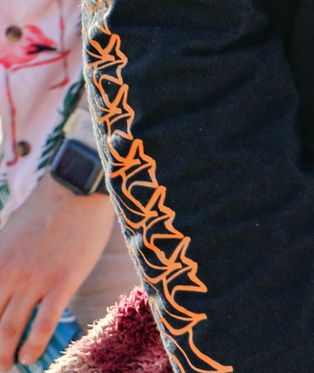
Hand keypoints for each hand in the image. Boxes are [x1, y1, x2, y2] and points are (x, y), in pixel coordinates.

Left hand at [0, 179, 114, 368]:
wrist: (78, 187)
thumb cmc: (47, 207)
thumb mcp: (10, 234)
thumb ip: (3, 260)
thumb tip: (2, 282)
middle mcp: (9, 276)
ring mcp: (35, 281)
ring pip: (9, 331)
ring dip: (4, 355)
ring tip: (7, 366)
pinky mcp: (63, 282)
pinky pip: (43, 324)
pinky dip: (33, 346)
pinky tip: (30, 358)